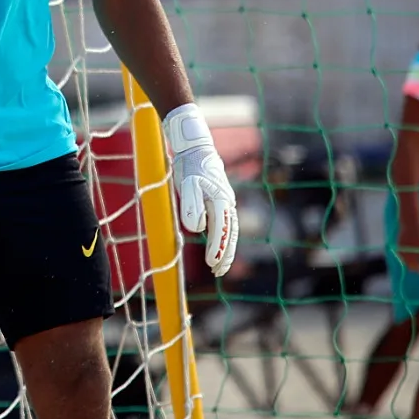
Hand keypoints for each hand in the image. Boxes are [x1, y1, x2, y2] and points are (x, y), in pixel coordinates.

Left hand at [162, 104, 238, 276]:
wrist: (194, 147)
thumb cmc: (189, 165)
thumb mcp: (187, 183)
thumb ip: (192, 205)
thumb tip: (198, 229)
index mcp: (221, 199)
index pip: (222, 230)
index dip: (217, 248)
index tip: (212, 264)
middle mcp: (227, 202)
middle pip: (230, 233)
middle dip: (225, 254)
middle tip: (218, 272)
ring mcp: (225, 200)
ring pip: (230, 229)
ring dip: (226, 248)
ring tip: (219, 266)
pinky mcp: (219, 199)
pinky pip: (225, 223)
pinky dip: (223, 237)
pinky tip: (216, 247)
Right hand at [396, 215, 418, 272]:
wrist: (410, 222)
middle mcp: (415, 250)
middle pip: (415, 265)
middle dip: (418, 269)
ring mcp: (406, 248)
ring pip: (407, 262)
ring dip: (410, 266)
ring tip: (412, 268)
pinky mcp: (400, 247)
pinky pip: (402, 256)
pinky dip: (404, 259)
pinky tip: (406, 261)